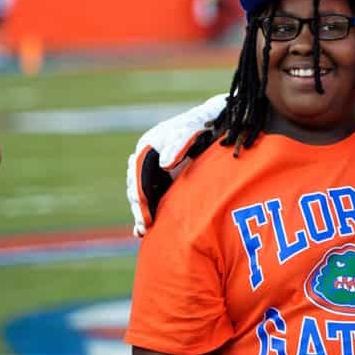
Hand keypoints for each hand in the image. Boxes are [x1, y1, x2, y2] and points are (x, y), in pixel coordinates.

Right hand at [126, 94, 224, 235]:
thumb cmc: (202, 125)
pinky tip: (142, 231)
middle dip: (139, 205)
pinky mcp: (165, 181)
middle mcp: (148, 159)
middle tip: (145, 223)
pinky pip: (152, 199)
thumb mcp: (190, 129)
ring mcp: (156, 171)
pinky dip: (147, 213)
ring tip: (144, 229)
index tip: (142, 206)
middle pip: (137, 186)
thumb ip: (178, 143)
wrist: (217, 124)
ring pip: (143, 194)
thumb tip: (163, 164)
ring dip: (141, 212)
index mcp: (148, 145)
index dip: (140, 190)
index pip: (138, 172)